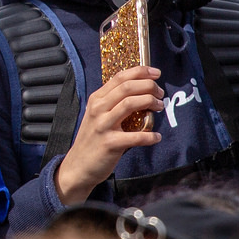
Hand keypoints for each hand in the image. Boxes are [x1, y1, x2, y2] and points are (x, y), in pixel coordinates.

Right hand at [56, 65, 163, 205]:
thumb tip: (141, 92)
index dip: (140, 72)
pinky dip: (150, 136)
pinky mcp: (110, 144)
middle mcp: (98, 109)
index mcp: (97, 99)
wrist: (78, 166)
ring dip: (150, 102)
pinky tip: (156, 137)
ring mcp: (103, 126)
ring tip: (159, 106)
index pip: (120, 77)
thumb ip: (113, 103)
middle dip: (149, 86)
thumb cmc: (93, 140)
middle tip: (160, 93)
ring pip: (130, 103)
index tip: (156, 73)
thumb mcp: (97, 116)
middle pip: (127, 87)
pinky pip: (136, 137)